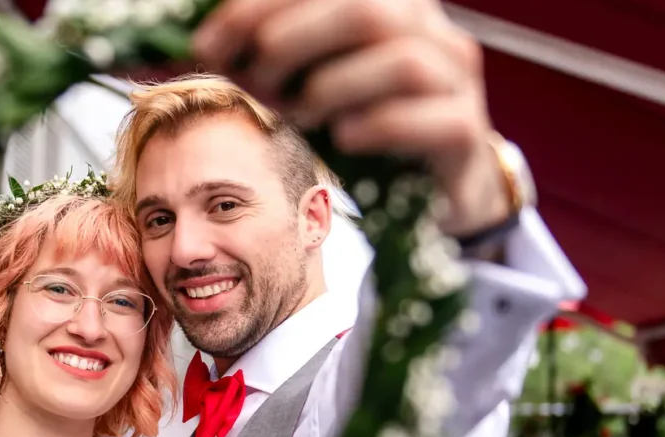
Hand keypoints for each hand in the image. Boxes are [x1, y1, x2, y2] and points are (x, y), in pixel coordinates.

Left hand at [192, 0, 510, 236]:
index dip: (256, 7)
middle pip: (364, 9)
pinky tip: (342, 139)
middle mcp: (429, 30)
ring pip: (402, 60)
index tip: (206, 45)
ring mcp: (455, 79)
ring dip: (332, 87)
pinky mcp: (466, 131)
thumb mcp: (312, 84)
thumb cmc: (364, 127)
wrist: (440, 190)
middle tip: (255, 82)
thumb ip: (267, 58)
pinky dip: (376, 125)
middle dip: (292, 42)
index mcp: (388, 6)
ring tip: (300, 116)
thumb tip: (198, 50)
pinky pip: (428, 117)